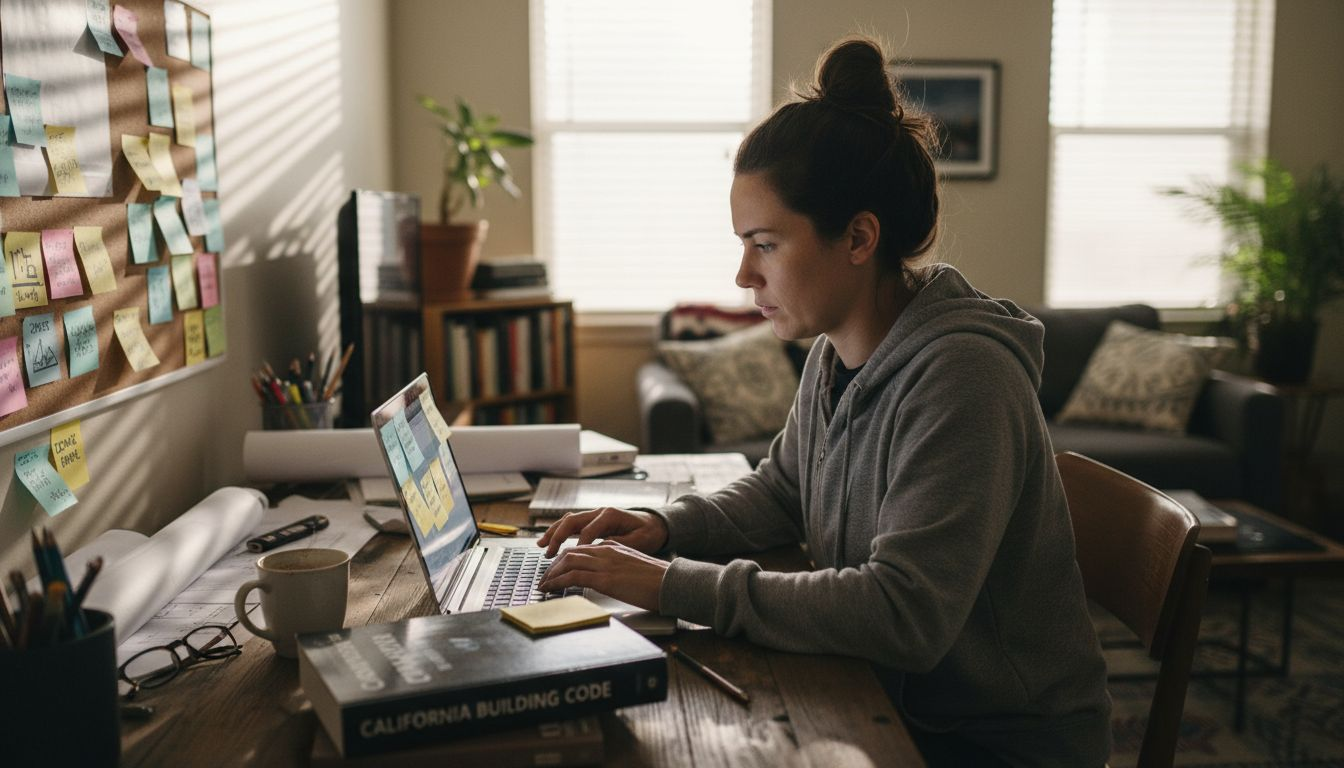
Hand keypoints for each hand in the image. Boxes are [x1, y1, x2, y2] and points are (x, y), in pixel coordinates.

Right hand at [536, 507, 667, 556]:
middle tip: (548, 553)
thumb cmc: (649, 533)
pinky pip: (572, 525)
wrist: (656, 525)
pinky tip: (551, 542)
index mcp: (610, 515)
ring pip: (568, 521)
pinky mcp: (593, 521)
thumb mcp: (638, 542)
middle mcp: (600, 512)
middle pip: (572, 521)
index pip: (588, 531)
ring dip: (554, 532)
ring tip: (541, 545)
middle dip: (557, 537)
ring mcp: (595, 515)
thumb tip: (599, 551)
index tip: (571, 562)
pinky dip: (560, 532)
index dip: (578, 546)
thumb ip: (618, 545)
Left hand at [537, 541, 668, 611]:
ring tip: (544, 584)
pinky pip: (573, 576)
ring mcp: (605, 563)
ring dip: (551, 573)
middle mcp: (606, 551)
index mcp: (614, 547)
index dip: (565, 559)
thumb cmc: (658, 579)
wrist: (671, 582)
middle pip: (571, 552)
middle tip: (544, 577)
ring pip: (568, 562)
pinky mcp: (604, 578)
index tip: (556, 569)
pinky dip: (557, 581)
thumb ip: (618, 566)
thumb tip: (607, 576)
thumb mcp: (634, 567)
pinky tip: (551, 588)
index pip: (582, 549)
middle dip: (554, 565)